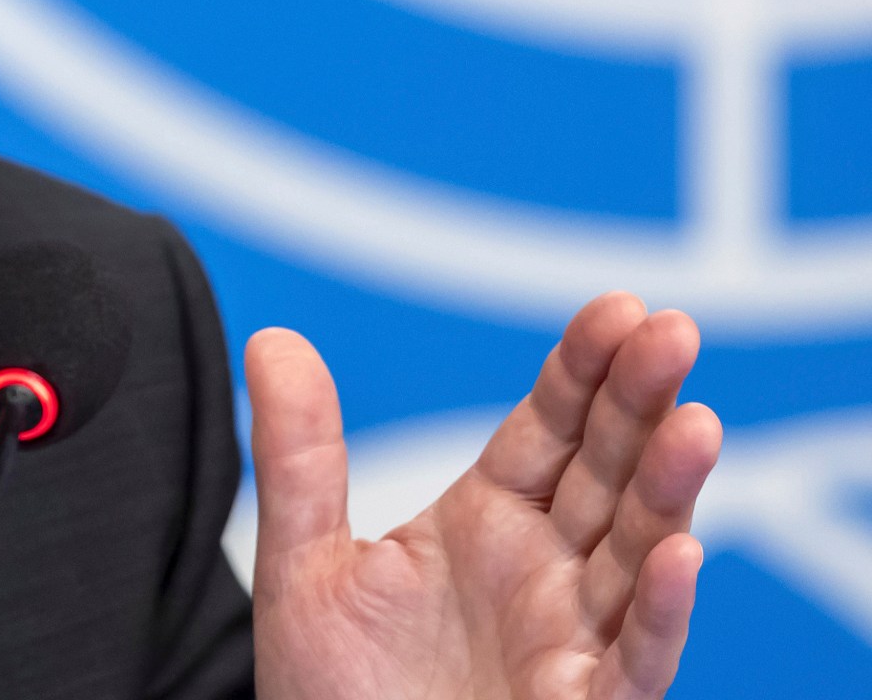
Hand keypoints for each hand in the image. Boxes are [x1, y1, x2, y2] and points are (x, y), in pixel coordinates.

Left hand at [249, 293, 720, 699]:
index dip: (584, 370)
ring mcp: (570, 639)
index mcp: (488, 523)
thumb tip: (272, 340)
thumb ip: (298, 456)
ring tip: (695, 422)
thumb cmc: (333, 693)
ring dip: (668, 490)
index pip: (550, 429)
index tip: (619, 307)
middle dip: (642, 403)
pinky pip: (633, 660)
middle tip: (673, 331)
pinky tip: (679, 554)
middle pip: (608, 472)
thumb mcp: (303, 564)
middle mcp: (544, 573)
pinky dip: (659, 610)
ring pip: (638, 553)